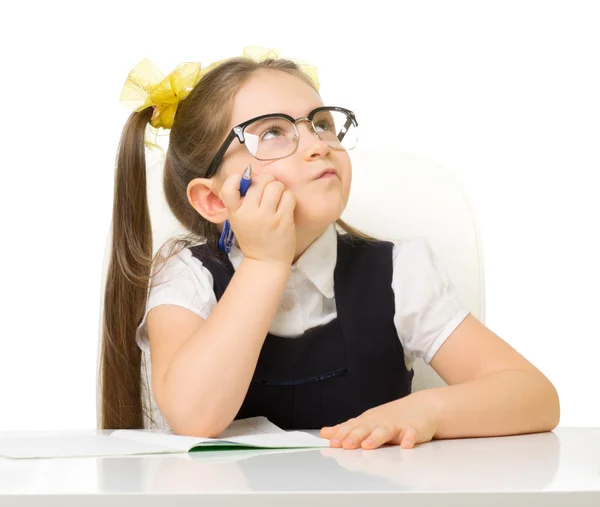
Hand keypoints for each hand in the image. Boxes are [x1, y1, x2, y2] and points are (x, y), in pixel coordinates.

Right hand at [219, 172, 295, 264]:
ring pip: (276, 185)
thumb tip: (252, 174)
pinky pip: (289, 196)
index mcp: (234, 212)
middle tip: (267, 192)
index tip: (245, 182)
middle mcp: (249, 213)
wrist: (266, 262)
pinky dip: (289, 198)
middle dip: (266, 182)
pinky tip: (285, 206)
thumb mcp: (239, 219)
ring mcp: (267, 217)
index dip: (237, 178)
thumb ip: (242, 200)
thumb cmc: (253, 237)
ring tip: (277, 199)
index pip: (229, 186)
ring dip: (279, 189)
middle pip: (260, 180)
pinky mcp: (283, 220)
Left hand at [320, 392, 439, 449]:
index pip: (352, 427)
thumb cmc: (392, 417)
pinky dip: (408, 439)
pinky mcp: (413, 430)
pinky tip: (406, 445)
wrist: (422, 407)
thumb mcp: (368, 421)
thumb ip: (347, 429)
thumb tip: (325, 433)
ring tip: (368, 445)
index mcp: (368, 421)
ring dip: (376, 438)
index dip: (341, 435)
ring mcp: (396, 425)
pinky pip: (411, 435)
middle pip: (365, 429)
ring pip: (385, 431)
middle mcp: (379, 422)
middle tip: (345, 445)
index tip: (331, 442)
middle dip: (354, 436)